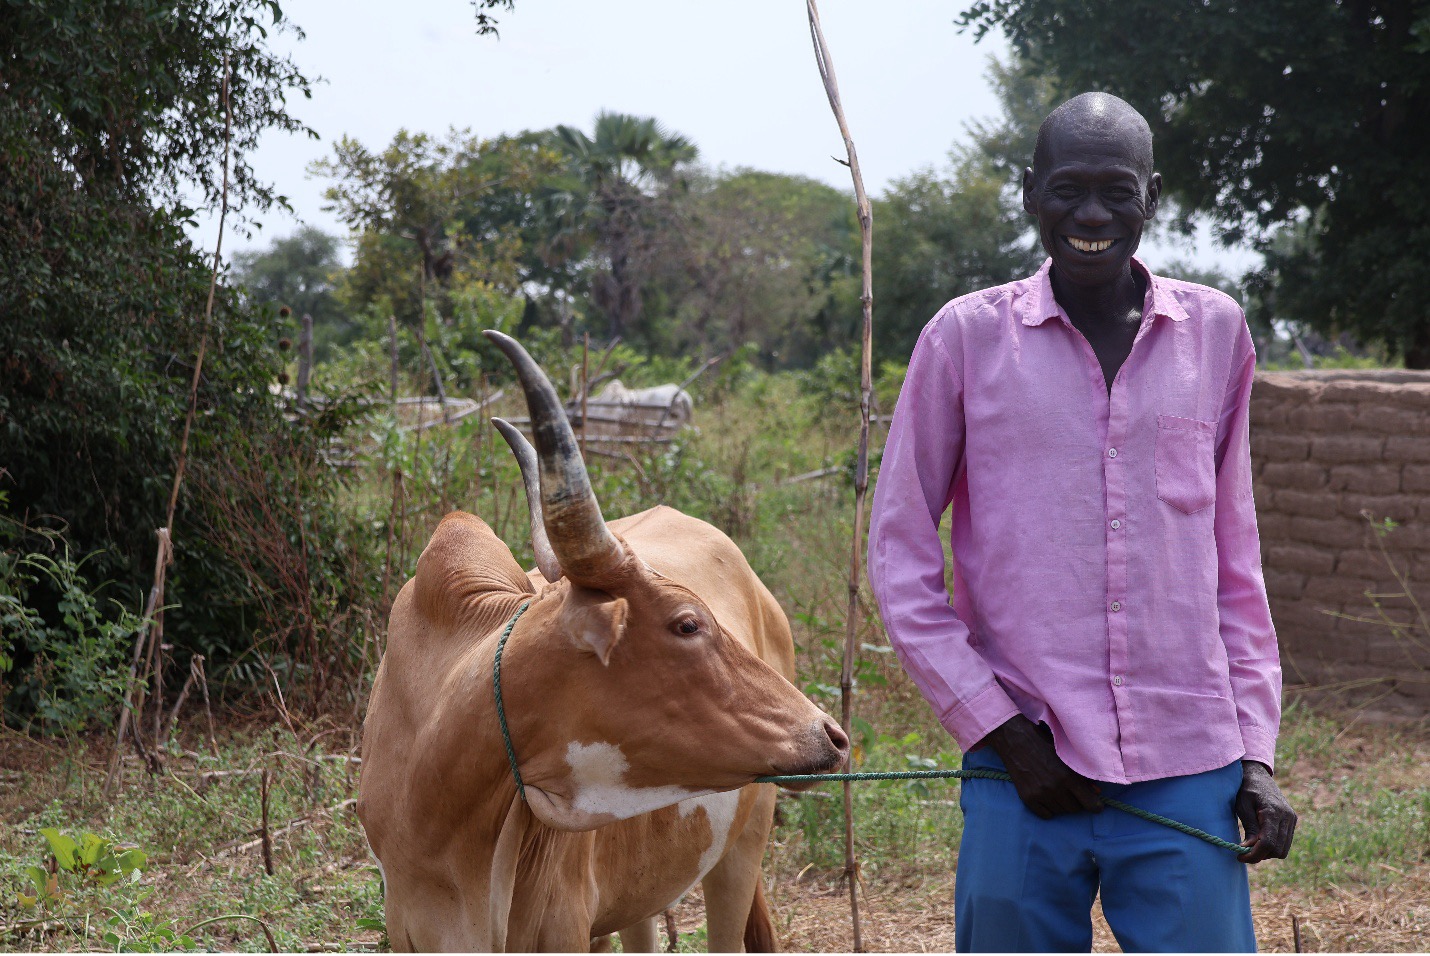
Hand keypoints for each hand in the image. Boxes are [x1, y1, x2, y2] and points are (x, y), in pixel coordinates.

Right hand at [983, 715, 1102, 818]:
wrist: (1015, 741)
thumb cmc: (1043, 744)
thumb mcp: (1065, 756)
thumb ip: (1082, 774)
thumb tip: (1096, 791)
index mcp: (1067, 776)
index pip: (1090, 803)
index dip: (1096, 806)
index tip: (1096, 806)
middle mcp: (1055, 788)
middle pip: (1075, 809)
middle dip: (1077, 802)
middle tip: (1073, 793)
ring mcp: (1040, 794)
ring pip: (1060, 812)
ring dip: (1062, 804)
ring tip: (1058, 792)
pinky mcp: (1027, 798)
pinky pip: (1045, 815)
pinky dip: (1049, 809)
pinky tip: (1047, 797)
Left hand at [1235, 760, 1295, 862]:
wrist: (1258, 774)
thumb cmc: (1246, 789)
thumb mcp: (1242, 806)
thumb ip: (1249, 828)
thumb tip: (1249, 849)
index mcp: (1273, 812)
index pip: (1268, 843)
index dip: (1254, 855)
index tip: (1240, 857)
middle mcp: (1287, 817)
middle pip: (1277, 850)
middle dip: (1260, 855)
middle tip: (1243, 852)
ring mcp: (1292, 819)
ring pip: (1283, 849)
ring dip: (1267, 853)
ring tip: (1251, 845)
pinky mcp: (1292, 821)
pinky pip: (1285, 842)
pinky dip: (1273, 846)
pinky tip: (1260, 840)